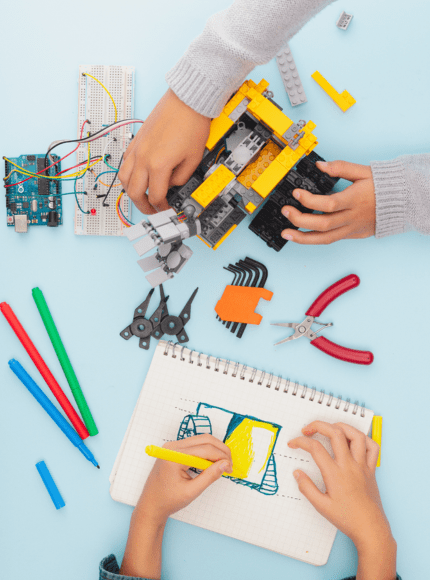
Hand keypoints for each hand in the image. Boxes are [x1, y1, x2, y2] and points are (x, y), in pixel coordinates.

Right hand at [118, 89, 210, 213]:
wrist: (187, 101)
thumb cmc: (192, 124)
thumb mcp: (194, 159)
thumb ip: (181, 178)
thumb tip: (172, 184)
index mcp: (158, 165)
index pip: (155, 196)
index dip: (162, 207)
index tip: (167, 209)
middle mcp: (143, 158)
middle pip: (133, 192)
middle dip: (142, 205)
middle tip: (152, 210)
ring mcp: (137, 148)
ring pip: (123, 178)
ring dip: (131, 191)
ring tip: (142, 195)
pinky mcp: (136, 140)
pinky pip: (125, 163)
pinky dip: (128, 174)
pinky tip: (137, 175)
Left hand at [120, 435, 231, 577]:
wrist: (150, 505)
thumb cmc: (167, 501)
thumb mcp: (191, 491)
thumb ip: (209, 476)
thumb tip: (225, 464)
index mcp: (174, 456)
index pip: (204, 449)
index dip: (221, 457)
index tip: (230, 468)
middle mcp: (172, 446)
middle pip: (204, 440)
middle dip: (220, 450)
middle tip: (229, 464)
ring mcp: (172, 447)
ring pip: (200, 441)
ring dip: (214, 450)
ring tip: (222, 465)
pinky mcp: (174, 450)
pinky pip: (194, 445)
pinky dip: (206, 452)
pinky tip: (211, 464)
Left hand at [281, 161, 375, 243]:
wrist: (404, 202)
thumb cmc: (384, 186)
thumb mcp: (364, 171)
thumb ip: (340, 168)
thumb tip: (320, 165)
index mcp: (355, 200)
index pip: (328, 204)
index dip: (309, 200)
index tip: (296, 194)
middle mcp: (352, 217)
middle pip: (322, 224)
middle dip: (300, 219)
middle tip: (286, 211)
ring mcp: (352, 229)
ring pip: (324, 239)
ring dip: (302, 238)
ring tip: (286, 233)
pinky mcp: (352, 235)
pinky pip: (330, 240)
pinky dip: (314, 239)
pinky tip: (301, 236)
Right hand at [288, 421, 396, 579]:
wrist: (370, 529)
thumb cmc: (347, 519)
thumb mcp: (321, 507)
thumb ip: (307, 488)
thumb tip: (297, 473)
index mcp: (335, 474)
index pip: (315, 448)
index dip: (301, 442)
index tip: (293, 443)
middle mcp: (349, 465)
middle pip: (335, 433)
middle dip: (318, 425)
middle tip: (308, 429)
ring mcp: (362, 466)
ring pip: (356, 435)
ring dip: (341, 426)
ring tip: (330, 428)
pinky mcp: (371, 469)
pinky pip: (373, 448)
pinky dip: (364, 439)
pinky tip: (354, 440)